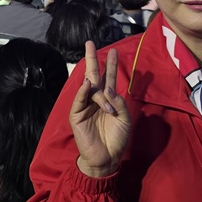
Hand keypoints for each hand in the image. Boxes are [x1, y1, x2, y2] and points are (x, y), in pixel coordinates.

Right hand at [70, 41, 131, 177]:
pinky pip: (79, 101)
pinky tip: (86, 84)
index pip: (108, 78)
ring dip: (96, 88)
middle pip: (93, 75)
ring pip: (89, 88)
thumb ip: (119, 102)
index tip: (113, 50)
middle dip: (92, 59)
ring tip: (105, 100)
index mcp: (108, 99)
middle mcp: (96, 99)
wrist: (107, 158)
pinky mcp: (77, 115)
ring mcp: (85, 106)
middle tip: (90, 43)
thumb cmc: (117, 139)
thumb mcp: (125, 119)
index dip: (111, 65)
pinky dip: (82, 92)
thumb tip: (109, 90)